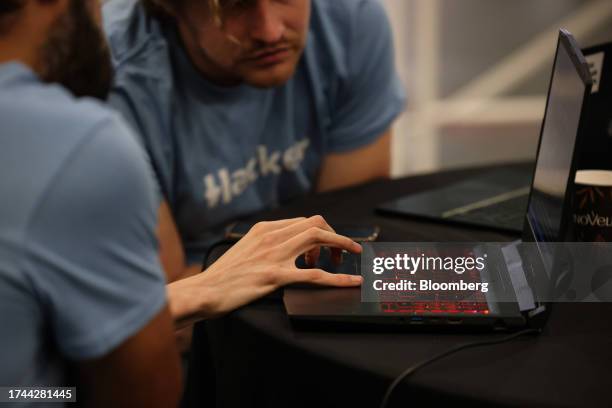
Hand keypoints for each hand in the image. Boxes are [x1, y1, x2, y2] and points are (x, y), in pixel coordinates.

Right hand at [167, 216, 362, 324]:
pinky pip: (316, 275)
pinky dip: (340, 278)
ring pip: (319, 238)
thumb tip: (287, 247)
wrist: (204, 291)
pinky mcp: (275, 276)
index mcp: (264, 228)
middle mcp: (271, 236)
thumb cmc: (224, 275)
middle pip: (316, 223)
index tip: (327, 249)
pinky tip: (353, 282)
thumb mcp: (245, 248)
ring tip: (348, 262)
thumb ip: (265, 243)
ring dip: (341, 247)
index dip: (323, 233)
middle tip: (343, 254)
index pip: (304, 221)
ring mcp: (274, 255)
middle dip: (336, 236)